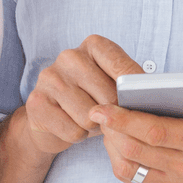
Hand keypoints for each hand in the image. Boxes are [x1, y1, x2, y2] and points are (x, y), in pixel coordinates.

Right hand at [23, 35, 142, 155]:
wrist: (51, 120)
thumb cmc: (92, 100)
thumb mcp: (114, 87)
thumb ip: (131, 87)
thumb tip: (146, 97)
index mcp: (93, 45)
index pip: (123, 67)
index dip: (136, 91)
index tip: (141, 103)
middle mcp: (69, 56)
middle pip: (109, 97)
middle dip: (113, 114)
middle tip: (105, 114)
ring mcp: (50, 78)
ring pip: (90, 117)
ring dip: (94, 127)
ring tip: (86, 120)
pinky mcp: (36, 102)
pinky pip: (73, 131)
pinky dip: (78, 137)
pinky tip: (71, 126)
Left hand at [89, 82, 182, 182]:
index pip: (155, 132)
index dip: (124, 120)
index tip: (101, 108)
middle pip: (136, 150)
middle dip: (111, 130)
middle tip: (99, 112)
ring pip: (130, 168)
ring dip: (112, 146)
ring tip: (108, 127)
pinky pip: (134, 180)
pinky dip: (119, 161)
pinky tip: (117, 143)